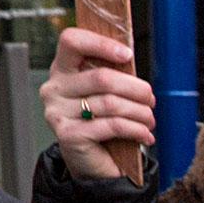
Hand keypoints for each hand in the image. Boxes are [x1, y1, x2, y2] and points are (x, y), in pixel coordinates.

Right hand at [41, 26, 156, 182]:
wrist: (91, 162)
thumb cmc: (101, 120)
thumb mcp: (105, 92)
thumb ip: (112, 73)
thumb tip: (130, 60)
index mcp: (61, 69)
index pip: (71, 41)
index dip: (101, 43)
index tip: (126, 55)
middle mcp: (53, 88)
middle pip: (102, 77)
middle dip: (136, 89)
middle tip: (150, 99)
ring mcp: (57, 112)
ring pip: (111, 103)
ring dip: (140, 112)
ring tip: (149, 119)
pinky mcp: (68, 135)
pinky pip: (111, 125)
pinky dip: (135, 129)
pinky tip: (144, 134)